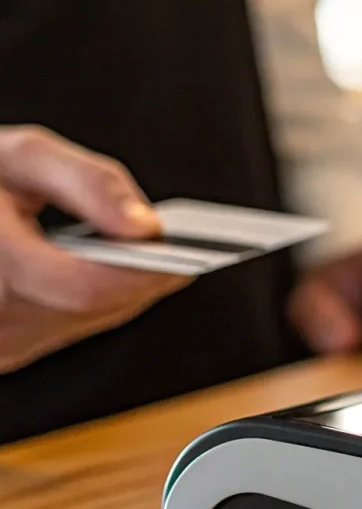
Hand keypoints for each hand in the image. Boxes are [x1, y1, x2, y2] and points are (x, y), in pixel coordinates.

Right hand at [0, 125, 187, 373]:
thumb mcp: (16, 157)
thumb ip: (86, 183)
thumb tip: (149, 227)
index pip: (89, 287)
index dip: (144, 269)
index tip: (189, 249)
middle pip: (103, 306)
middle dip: (150, 274)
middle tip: (195, 247)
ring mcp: (1, 345)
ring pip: (95, 320)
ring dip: (134, 287)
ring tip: (172, 255)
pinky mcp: (8, 351)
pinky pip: (75, 326)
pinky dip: (106, 298)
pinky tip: (130, 271)